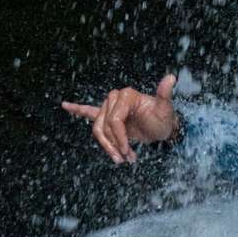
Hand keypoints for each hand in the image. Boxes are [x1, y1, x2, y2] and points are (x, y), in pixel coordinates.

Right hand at [61, 74, 178, 164]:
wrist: (161, 127)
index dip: (119, 137)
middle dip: (114, 144)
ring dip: (107, 146)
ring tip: (120, 159)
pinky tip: (65, 105)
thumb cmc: (163, 118)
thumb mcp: (165, 109)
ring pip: (98, 129)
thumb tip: (171, 77)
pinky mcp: (107, 115)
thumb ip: (165, 94)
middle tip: (125, 158)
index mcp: (126, 95)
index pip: (114, 120)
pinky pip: (88, 112)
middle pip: (104, 126)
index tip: (127, 151)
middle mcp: (115, 98)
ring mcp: (109, 106)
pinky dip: (77, 109)